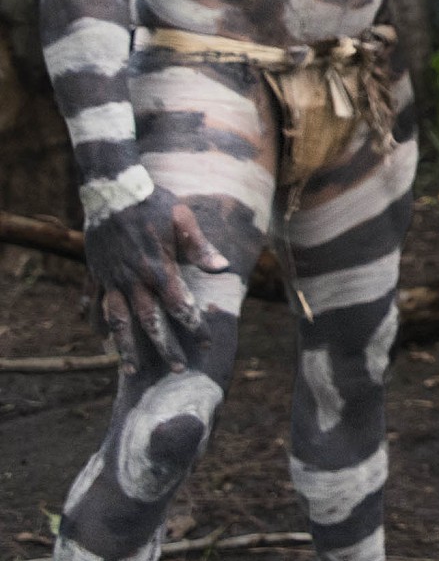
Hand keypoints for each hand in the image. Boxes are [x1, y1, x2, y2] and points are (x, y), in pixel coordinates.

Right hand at [83, 189, 230, 373]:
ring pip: (116, 320)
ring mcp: (110, 278)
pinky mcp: (94, 272)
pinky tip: (98, 337)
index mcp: (158, 268)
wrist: (112, 189)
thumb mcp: (182, 220)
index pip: (179, 305)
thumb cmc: (153, 203)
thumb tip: (224, 268)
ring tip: (130, 371)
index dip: (194, 325)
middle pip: (148, 321)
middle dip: (164, 347)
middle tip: (178, 370)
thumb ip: (200, 248)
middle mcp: (132, 279)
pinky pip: (91, 302)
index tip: (206, 342)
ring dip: (124, 347)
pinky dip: (94, 320)